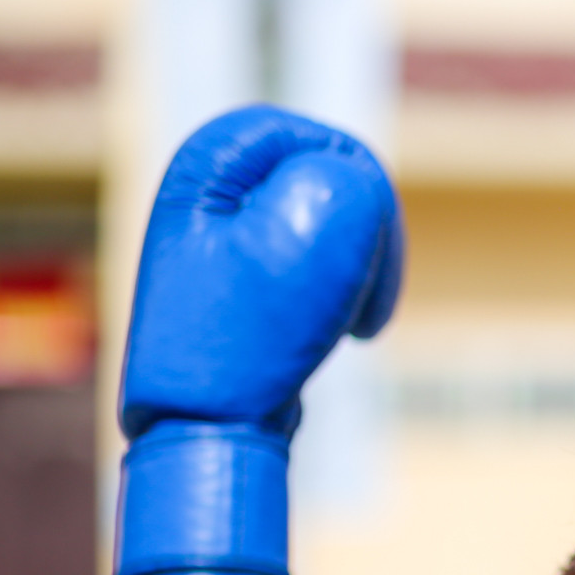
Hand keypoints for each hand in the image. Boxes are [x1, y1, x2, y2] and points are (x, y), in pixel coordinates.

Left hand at [114, 105, 403, 574]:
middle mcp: (208, 191)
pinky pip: (318, 264)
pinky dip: (338, 296)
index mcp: (209, 164)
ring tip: (342, 326)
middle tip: (363, 311)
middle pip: (331, 183)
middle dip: (366, 243)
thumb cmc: (244, 344)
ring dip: (357, 274)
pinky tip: (326, 335)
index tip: (371, 261)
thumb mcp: (306, 241)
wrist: (203, 434)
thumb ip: (348, 183)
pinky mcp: (246, 281)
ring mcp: (226, 238)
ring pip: (332, 227)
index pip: (323, 141)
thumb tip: (355, 180)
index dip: (367, 197)